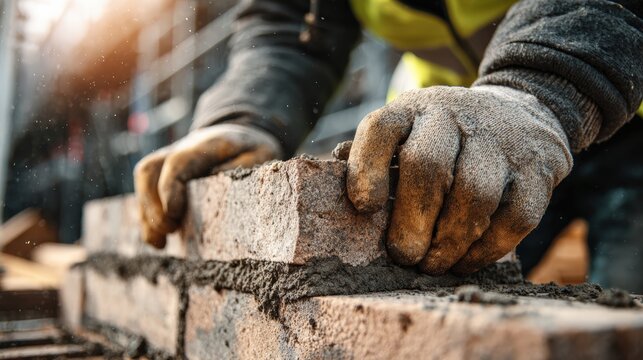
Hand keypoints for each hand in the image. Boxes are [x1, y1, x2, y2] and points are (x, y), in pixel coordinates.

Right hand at [134, 123, 282, 247]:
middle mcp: (182, 148)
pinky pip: (145, 190)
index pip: (179, 161)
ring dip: (146, 213)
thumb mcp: (263, 154)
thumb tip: (222, 186)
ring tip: (159, 242)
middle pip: (150, 170)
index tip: (174, 214)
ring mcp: (169, 158)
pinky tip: (158, 240)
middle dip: (152, 204)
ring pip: (144, 179)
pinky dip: (147, 216)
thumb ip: (247, 167)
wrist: (242, 135)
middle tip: (169, 231)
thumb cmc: (253, 149)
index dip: (170, 188)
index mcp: (207, 144)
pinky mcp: (164, 172)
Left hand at [346, 85, 572, 274]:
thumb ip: (371, 156)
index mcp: (412, 110)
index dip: (366, 168)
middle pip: (428, 166)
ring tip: (432, 264)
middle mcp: (454, 116)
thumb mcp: (405, 132)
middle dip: (411, 221)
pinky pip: (515, 217)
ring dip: (450, 242)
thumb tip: (328, 183)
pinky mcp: (538, 168)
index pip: (381, 128)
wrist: (518, 113)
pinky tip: (466, 260)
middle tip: (403, 256)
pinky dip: (487, 249)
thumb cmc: (444, 138)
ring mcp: (500, 139)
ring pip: (475, 195)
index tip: (363, 208)